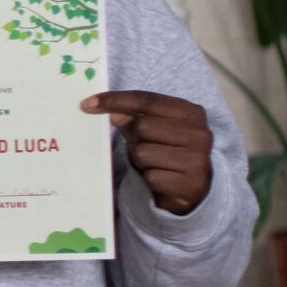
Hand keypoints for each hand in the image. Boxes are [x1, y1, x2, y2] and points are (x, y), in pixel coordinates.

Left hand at [83, 91, 213, 215]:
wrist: (191, 186)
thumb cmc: (165, 150)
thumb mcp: (151, 128)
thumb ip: (131, 116)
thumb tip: (110, 112)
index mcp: (191, 113)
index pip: (147, 99)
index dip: (115, 99)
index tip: (87, 103)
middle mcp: (200, 133)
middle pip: (142, 126)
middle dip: (134, 138)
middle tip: (144, 146)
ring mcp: (197, 159)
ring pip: (143, 153)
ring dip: (140, 159)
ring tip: (154, 162)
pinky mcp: (190, 183)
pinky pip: (150, 177)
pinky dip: (148, 177)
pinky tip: (161, 177)